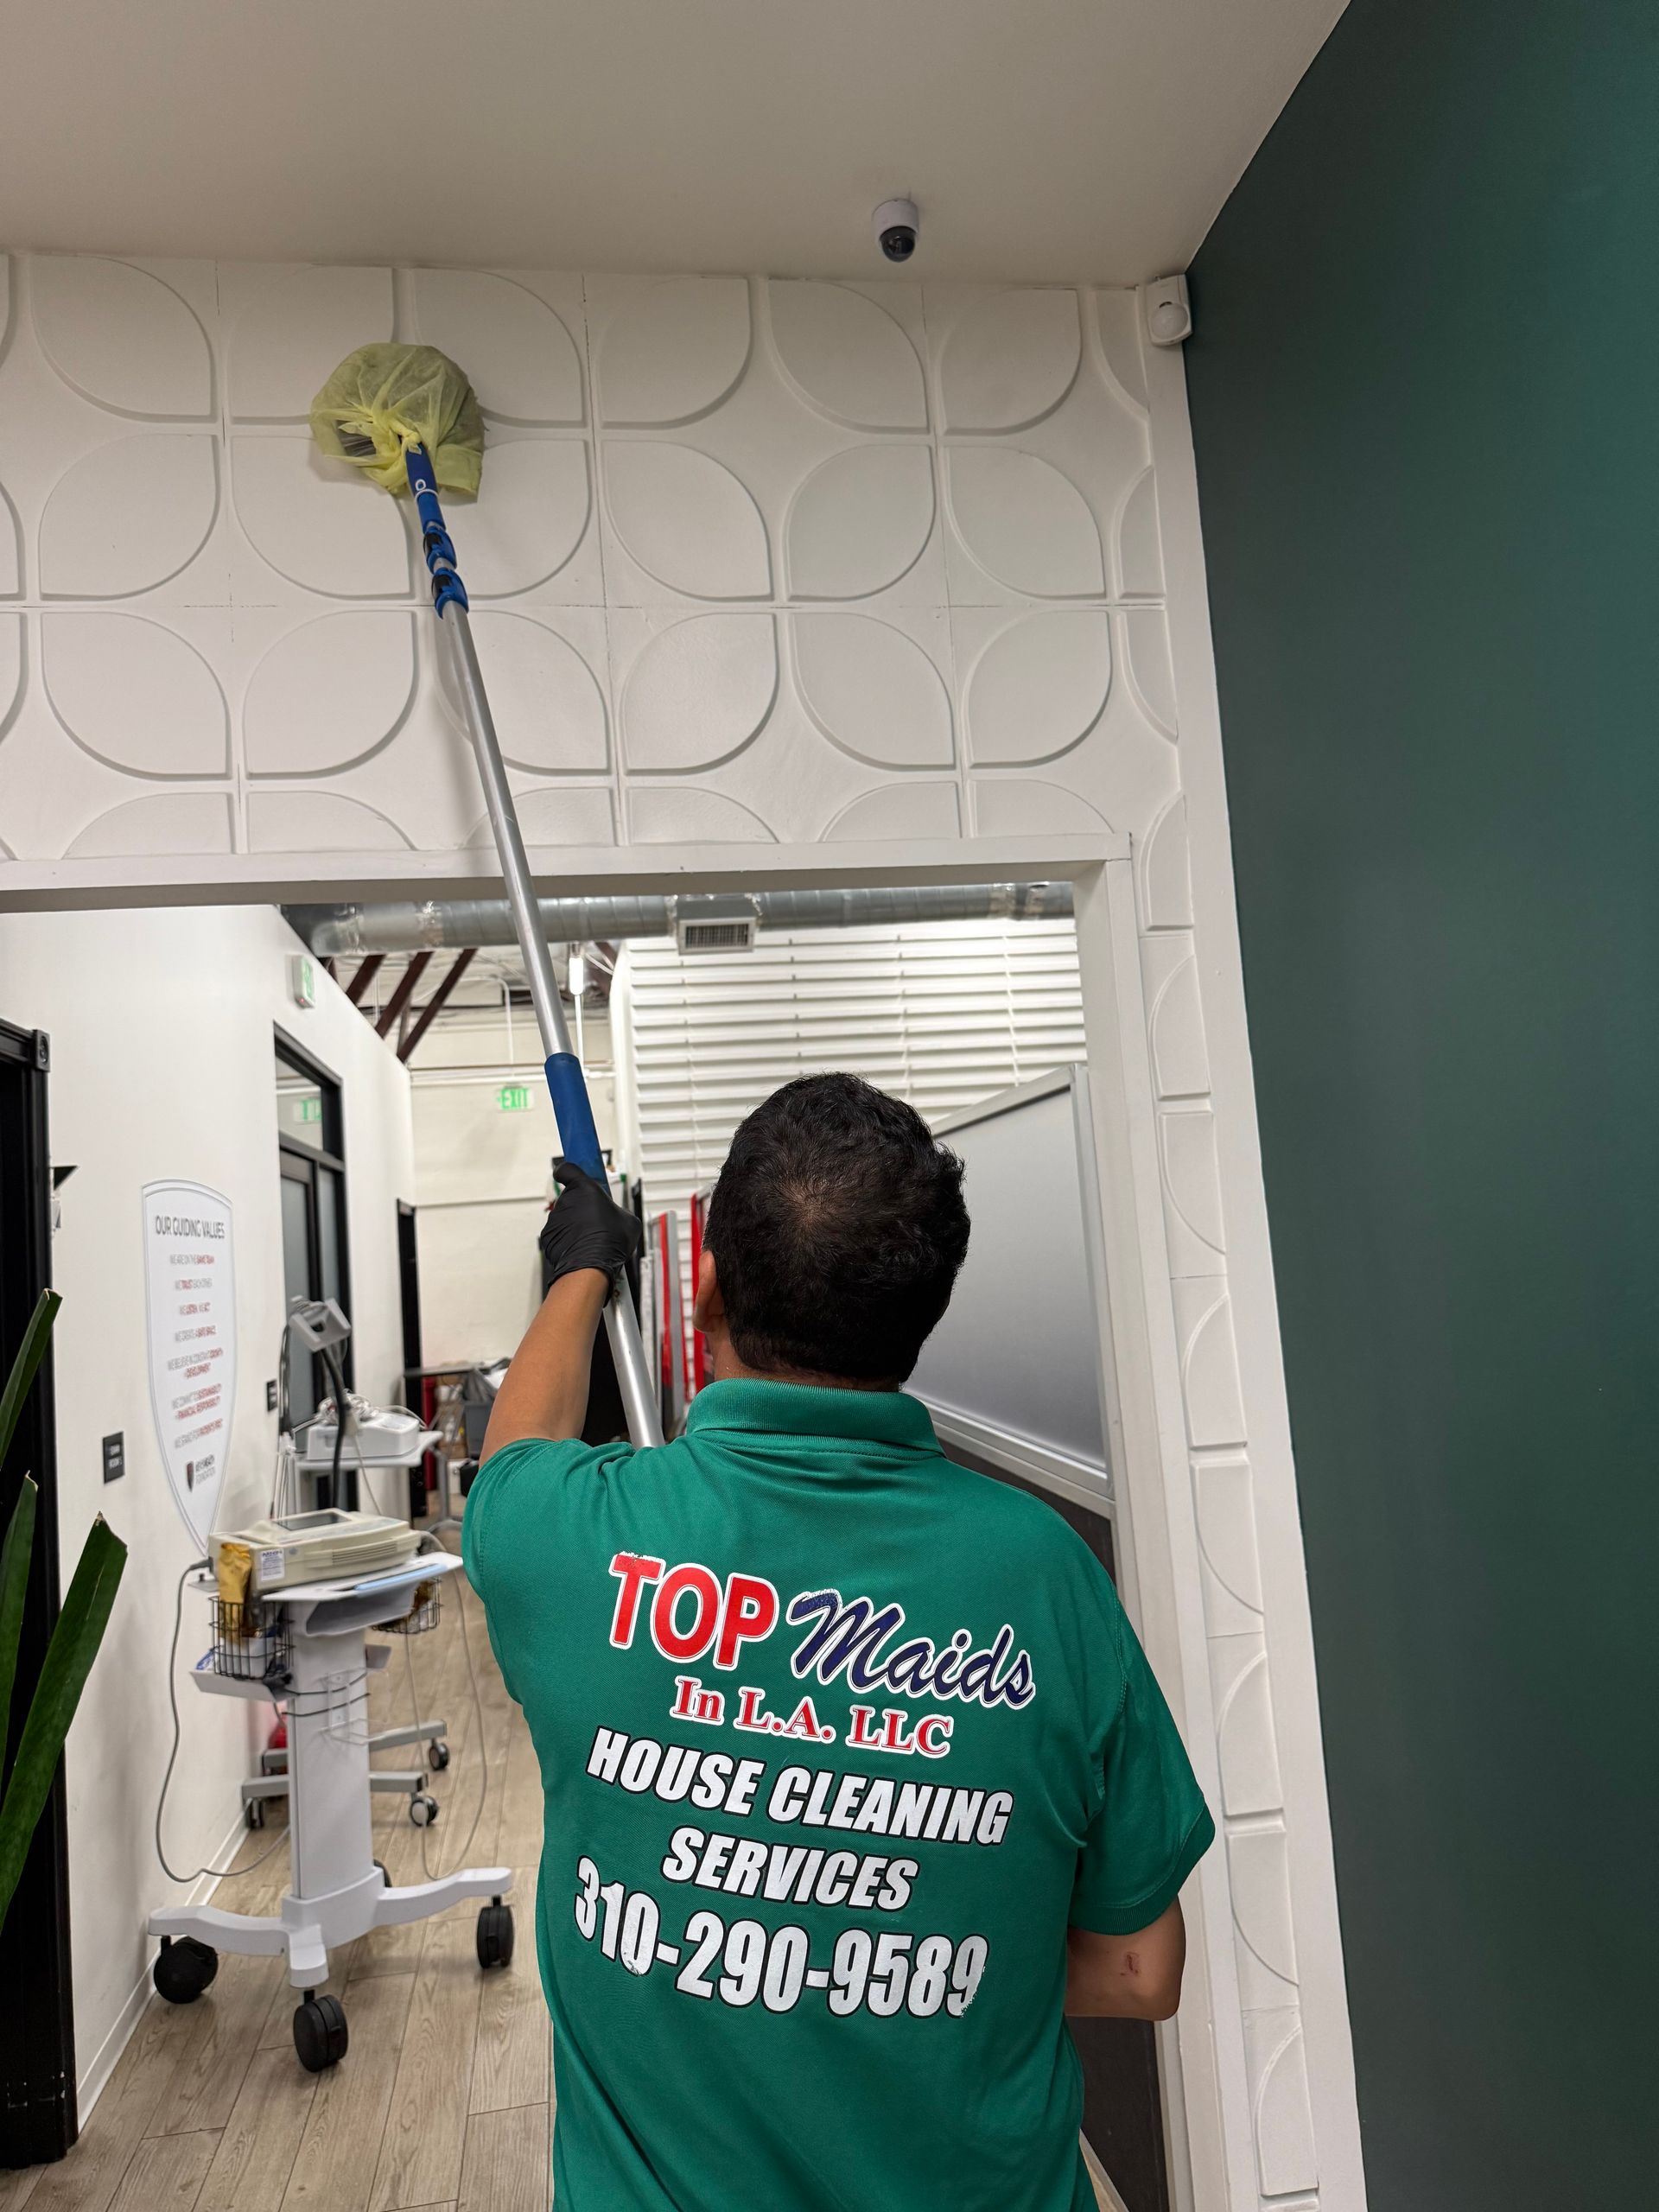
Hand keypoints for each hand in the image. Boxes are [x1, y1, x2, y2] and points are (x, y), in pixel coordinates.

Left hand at [538, 1159, 642, 1290]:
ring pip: (566, 1217)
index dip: (570, 1171)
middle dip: (583, 1206)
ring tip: (592, 1238)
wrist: (590, 1267)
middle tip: (598, 1219)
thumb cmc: (609, 1242)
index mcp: (585, 1188)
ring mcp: (556, 1218)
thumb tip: (619, 1217)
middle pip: (572, 1197)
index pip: (568, 1168)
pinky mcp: (549, 1236)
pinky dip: (568, 1239)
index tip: (574, 1172)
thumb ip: (618, 1211)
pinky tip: (582, 1248)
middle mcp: (567, 1200)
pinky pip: (559, 1233)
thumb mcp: (629, 1221)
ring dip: (576, 1224)